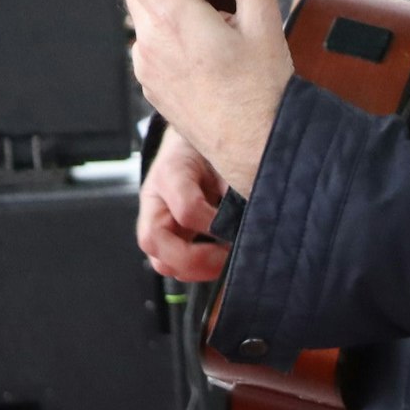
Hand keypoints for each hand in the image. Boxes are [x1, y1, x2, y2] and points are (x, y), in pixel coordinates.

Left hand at [117, 0, 294, 194]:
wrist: (258, 146)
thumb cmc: (262, 94)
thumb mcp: (264, 21)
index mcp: (174, 21)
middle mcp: (151, 44)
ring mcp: (147, 68)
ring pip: (144, 16)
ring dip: (168, 1)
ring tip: (211, 10)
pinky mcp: (152, 87)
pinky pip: (151, 45)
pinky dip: (169, 31)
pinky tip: (207, 42)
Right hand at [136, 128, 231, 281]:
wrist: (195, 138)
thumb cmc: (208, 146)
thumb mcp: (224, 155)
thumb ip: (234, 183)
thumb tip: (254, 214)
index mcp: (170, 173)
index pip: (186, 209)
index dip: (213, 224)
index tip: (235, 229)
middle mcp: (155, 200)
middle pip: (154, 242)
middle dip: (193, 259)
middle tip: (226, 259)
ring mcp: (155, 221)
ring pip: (160, 260)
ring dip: (193, 270)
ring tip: (225, 264)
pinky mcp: (165, 236)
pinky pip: (172, 263)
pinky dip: (195, 271)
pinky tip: (219, 266)